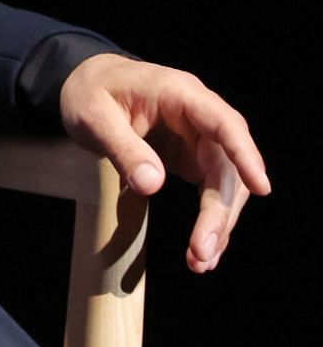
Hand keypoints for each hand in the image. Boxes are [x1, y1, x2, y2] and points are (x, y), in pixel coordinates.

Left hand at [59, 53, 269, 272]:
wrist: (86, 85)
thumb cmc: (90, 92)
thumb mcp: (94, 117)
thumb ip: (122, 148)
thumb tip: (152, 185)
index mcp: (181, 94)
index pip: (224, 124)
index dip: (245, 155)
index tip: (261, 187)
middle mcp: (201, 117)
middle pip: (226, 166)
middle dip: (220, 211)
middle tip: (202, 251)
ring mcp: (200, 140)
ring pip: (225, 185)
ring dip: (218, 223)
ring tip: (201, 261)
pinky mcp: (193, 159)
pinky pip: (212, 192)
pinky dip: (209, 221)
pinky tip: (203, 252)